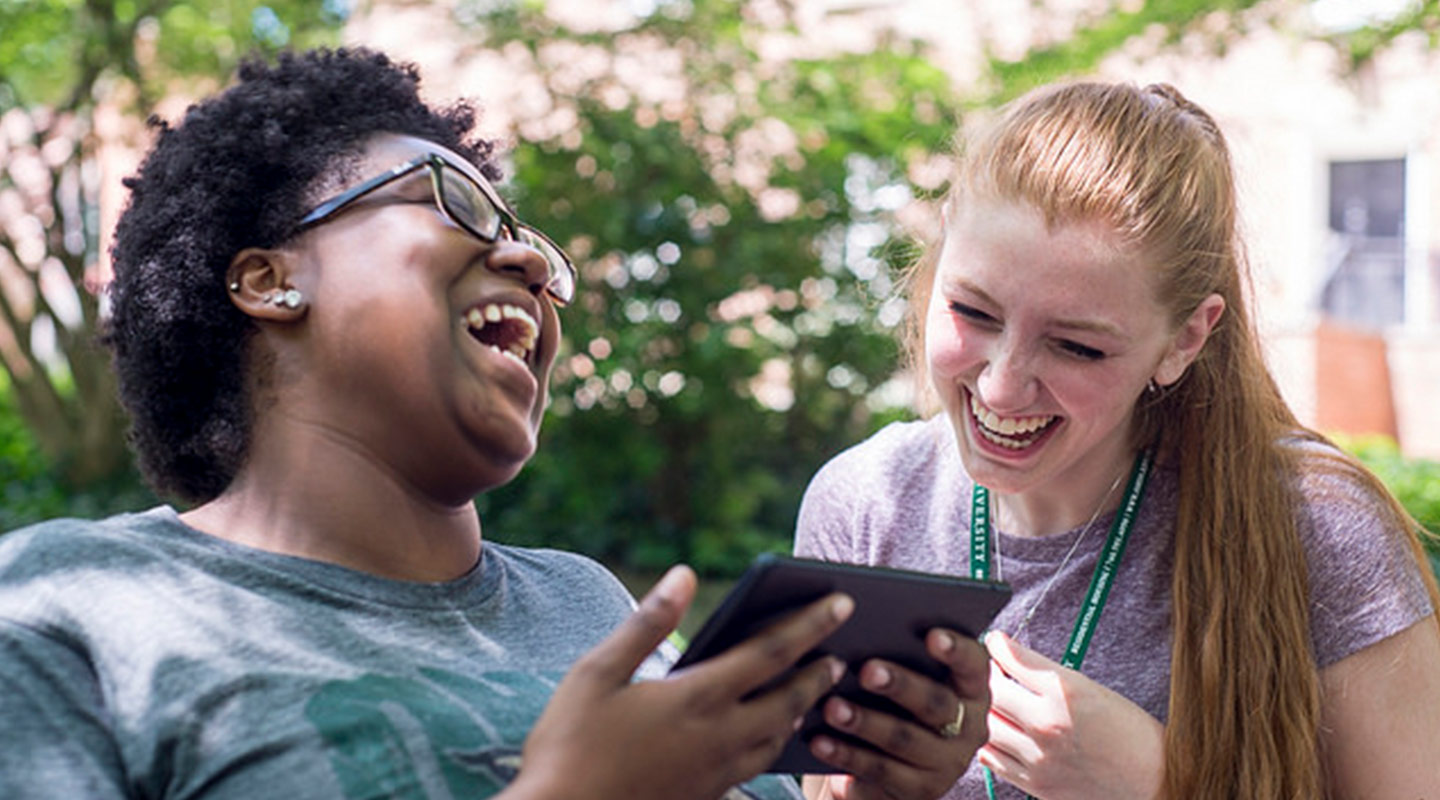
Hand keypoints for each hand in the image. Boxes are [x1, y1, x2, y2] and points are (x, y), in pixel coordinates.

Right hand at [511, 565, 852, 799]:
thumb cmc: (569, 744)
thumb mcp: (597, 672)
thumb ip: (647, 622)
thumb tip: (685, 573)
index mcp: (696, 697)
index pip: (770, 651)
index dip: (809, 623)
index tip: (842, 602)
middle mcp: (718, 737)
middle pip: (789, 699)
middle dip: (818, 673)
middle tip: (843, 654)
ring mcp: (715, 773)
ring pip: (777, 738)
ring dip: (801, 711)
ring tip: (813, 694)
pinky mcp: (705, 796)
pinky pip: (757, 767)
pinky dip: (776, 744)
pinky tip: (767, 738)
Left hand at [803, 628, 989, 799]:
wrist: (883, 770)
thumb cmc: (888, 702)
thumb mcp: (899, 677)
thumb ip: (891, 646)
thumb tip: (846, 608)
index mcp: (970, 688)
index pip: (973, 664)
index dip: (956, 649)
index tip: (931, 635)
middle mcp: (968, 727)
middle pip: (936, 703)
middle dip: (900, 685)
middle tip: (866, 670)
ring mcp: (946, 764)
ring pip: (905, 740)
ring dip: (865, 722)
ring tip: (830, 707)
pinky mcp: (919, 792)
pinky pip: (881, 773)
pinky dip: (848, 755)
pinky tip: (820, 742)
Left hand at [979, 631, 1162, 799]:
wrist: (1157, 783)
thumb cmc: (1133, 735)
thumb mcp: (1094, 691)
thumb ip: (1050, 677)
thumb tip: (1013, 661)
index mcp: (1066, 692)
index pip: (1011, 659)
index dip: (996, 645)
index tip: (994, 641)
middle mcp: (1048, 723)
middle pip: (990, 690)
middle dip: (985, 675)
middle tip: (989, 670)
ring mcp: (1039, 757)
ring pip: (986, 724)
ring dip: (984, 709)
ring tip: (992, 702)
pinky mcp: (1036, 784)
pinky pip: (991, 759)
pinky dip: (987, 741)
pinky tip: (996, 732)